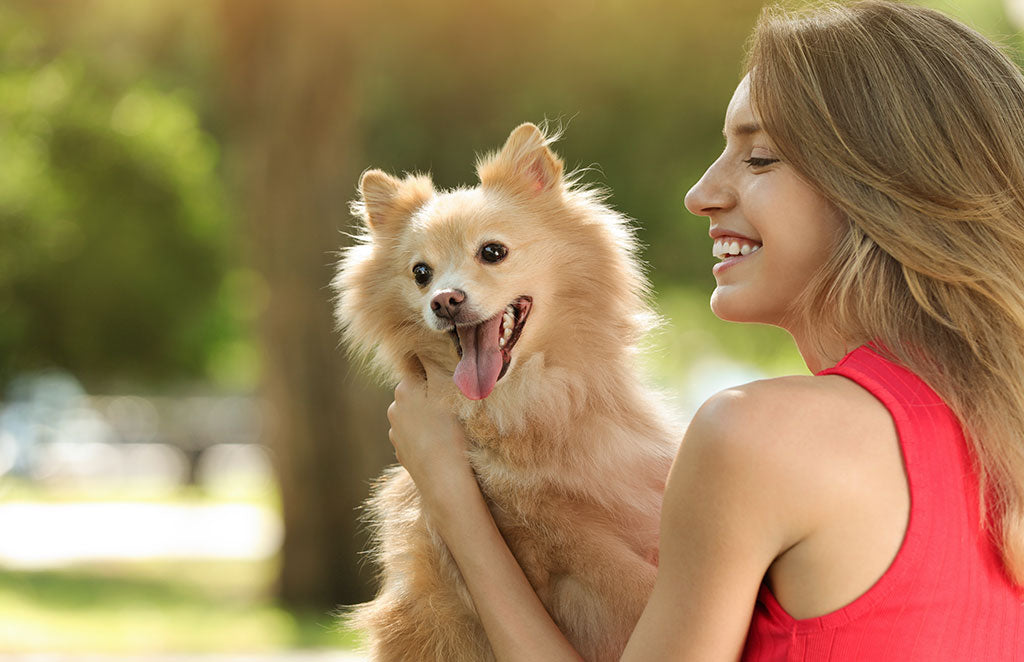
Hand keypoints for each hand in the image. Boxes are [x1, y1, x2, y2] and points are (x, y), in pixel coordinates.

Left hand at [387, 358, 473, 508]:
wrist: (443, 477)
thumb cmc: (448, 430)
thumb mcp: (444, 388)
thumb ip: (431, 362)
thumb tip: (417, 341)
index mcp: (404, 389)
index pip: (416, 367)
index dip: (432, 367)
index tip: (447, 372)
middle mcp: (394, 408)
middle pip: (416, 391)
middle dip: (431, 393)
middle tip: (454, 401)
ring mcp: (396, 433)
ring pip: (416, 414)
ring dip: (428, 416)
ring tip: (450, 426)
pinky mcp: (403, 453)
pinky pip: (416, 436)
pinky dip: (426, 436)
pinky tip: (442, 443)